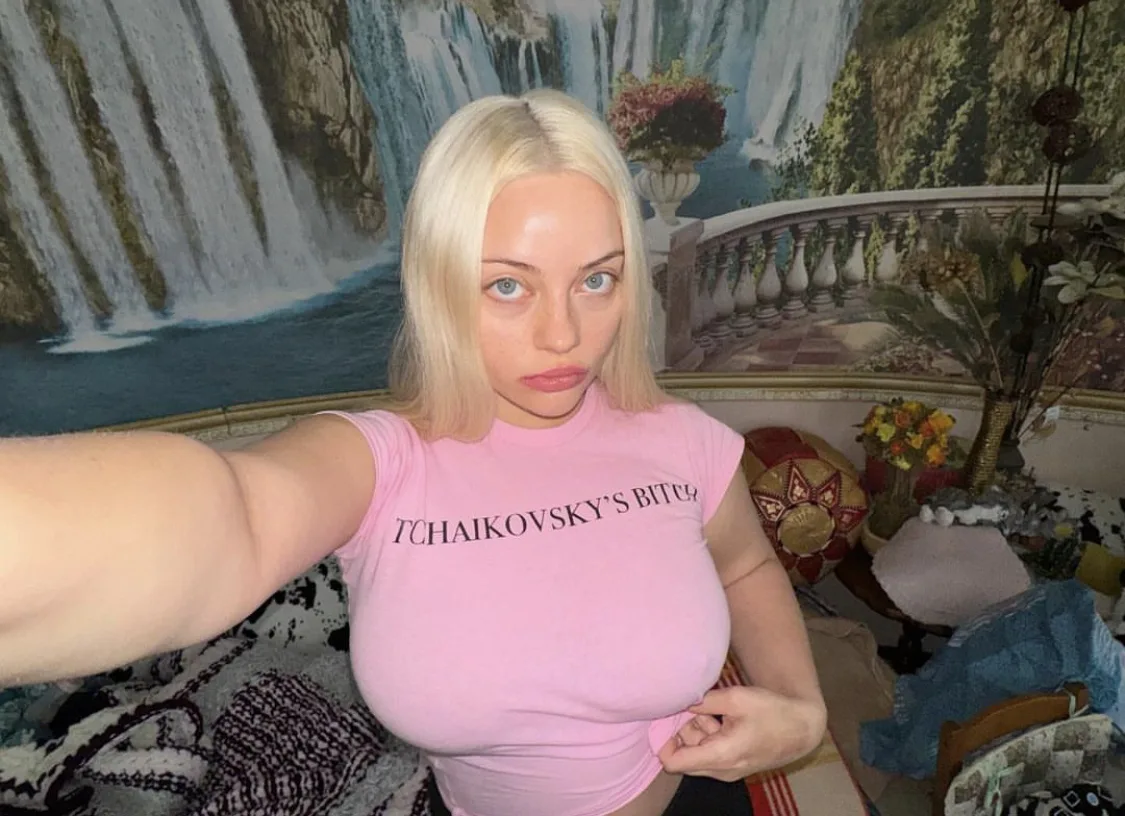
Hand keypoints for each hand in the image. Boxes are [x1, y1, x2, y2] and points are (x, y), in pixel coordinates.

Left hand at [658, 686, 826, 782]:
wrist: (802, 729)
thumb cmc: (772, 712)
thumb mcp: (736, 698)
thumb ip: (703, 700)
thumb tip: (678, 699)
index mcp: (720, 755)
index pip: (672, 762)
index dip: (663, 741)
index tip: (667, 719)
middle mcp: (721, 771)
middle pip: (682, 756)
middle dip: (683, 733)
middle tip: (701, 711)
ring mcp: (727, 772)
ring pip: (695, 754)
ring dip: (698, 733)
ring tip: (717, 715)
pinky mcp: (732, 768)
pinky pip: (708, 755)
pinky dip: (709, 738)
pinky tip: (724, 721)